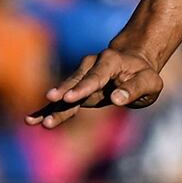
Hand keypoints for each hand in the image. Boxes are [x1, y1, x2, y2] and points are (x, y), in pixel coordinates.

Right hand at [31, 45, 163, 125]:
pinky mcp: (76, 90)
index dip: (83, 87)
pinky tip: (32, 120)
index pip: (95, 76)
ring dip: (51, 107)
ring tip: (33, 120)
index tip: (69, 97)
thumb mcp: (149, 83)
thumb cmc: (143, 75)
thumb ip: (134, 90)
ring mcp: (81, 77)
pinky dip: (48, 111)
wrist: (132, 64)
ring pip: (64, 94)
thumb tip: (117, 99)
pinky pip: (61, 102)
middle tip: (51, 101)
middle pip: (75, 83)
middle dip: (63, 94)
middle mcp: (90, 66)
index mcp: (109, 61)